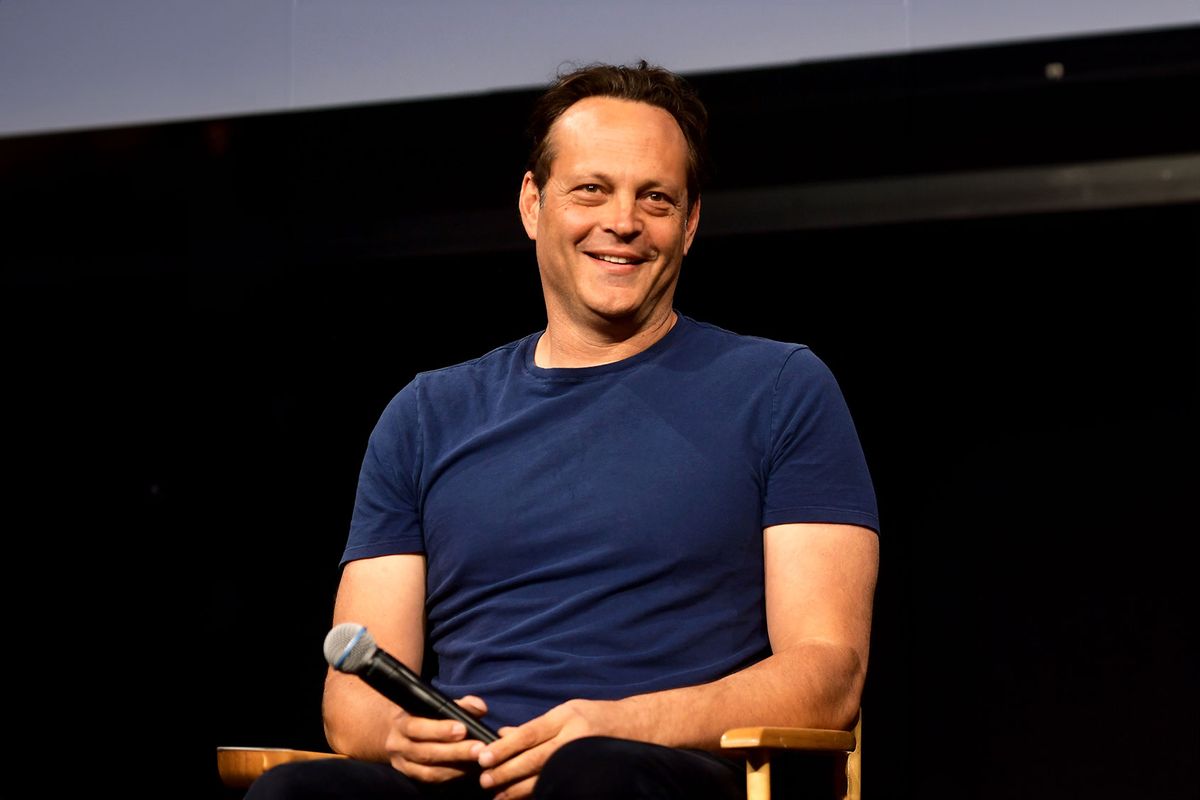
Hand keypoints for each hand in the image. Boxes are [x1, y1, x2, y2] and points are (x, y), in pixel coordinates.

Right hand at [384, 695, 490, 782]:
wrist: (397, 734)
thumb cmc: (422, 715)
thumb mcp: (434, 705)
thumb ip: (459, 704)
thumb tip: (480, 707)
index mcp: (402, 724)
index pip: (417, 728)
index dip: (439, 730)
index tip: (462, 729)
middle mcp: (399, 746)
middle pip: (425, 753)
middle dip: (454, 751)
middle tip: (478, 749)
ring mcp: (403, 765)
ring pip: (429, 771)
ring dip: (456, 768)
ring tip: (477, 760)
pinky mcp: (412, 778)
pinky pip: (432, 781)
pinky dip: (452, 776)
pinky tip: (468, 769)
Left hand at [474, 698, 619, 799]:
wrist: (634, 727)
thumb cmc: (595, 717)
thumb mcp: (565, 712)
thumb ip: (535, 726)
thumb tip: (502, 734)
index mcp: (565, 717)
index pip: (529, 734)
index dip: (504, 747)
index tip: (483, 757)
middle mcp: (573, 736)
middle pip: (534, 757)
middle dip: (507, 770)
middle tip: (485, 780)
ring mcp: (582, 757)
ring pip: (545, 776)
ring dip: (518, 788)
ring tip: (499, 794)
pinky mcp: (587, 775)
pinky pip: (559, 786)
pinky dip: (539, 792)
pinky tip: (524, 797)